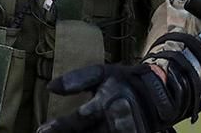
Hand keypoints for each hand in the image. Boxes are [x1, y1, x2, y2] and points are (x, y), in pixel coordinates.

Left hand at [37, 63, 184, 132]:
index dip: (60, 127)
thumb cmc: (125, 80)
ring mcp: (123, 132)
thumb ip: (77, 79)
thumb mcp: (103, 72)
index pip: (79, 118)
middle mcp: (115, 121)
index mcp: (107, 101)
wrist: (159, 94)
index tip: (42, 131)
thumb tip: (50, 87)